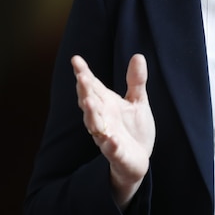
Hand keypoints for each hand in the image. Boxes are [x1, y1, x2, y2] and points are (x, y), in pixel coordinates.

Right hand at [72, 54, 155, 206]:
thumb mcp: (137, 101)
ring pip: (95, 125)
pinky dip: (110, 145)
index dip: (83, 73)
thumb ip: (136, 81)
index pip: (92, 87)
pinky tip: (111, 140)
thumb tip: (138, 55)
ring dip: (91, 114)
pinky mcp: (117, 154)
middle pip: (90, 103)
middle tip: (81, 77)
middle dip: (84, 91)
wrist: (139, 158)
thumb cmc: (133, 128)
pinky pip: (111, 150)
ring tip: (88, 102)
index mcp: (105, 104)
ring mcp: (107, 137)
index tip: (75, 59)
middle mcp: (102, 119)